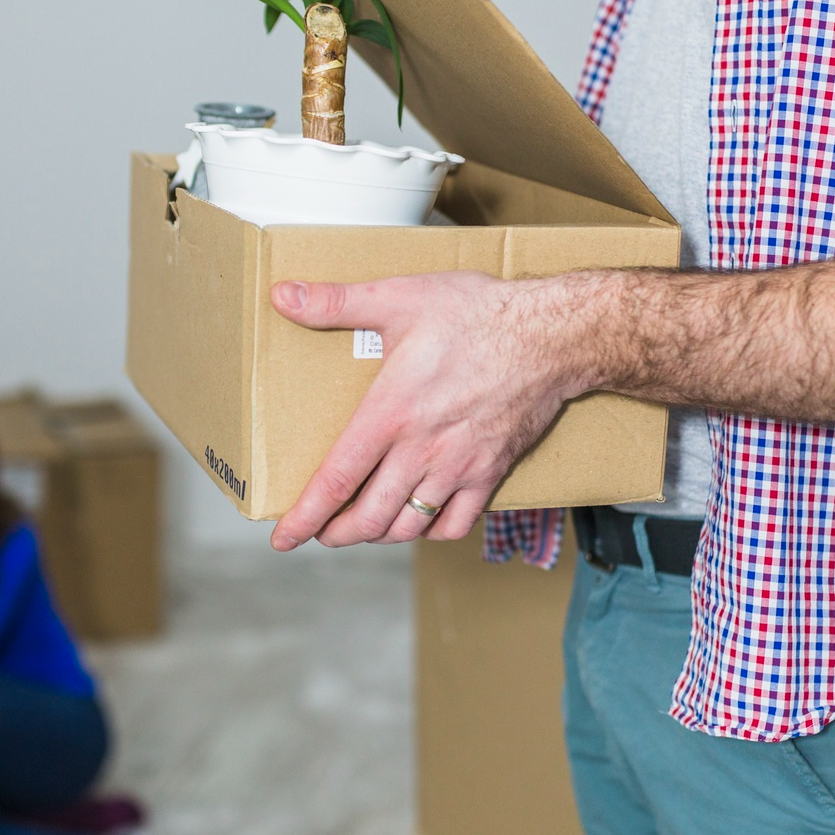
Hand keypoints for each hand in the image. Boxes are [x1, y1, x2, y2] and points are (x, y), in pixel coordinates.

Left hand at [268, 271, 587, 550]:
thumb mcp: (399, 297)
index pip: (336, 479)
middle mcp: (421, 450)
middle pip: (369, 517)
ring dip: (378, 535)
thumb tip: (283, 296)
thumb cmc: (477, 314)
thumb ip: (336, 302)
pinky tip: (418, 520)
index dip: (306, 515)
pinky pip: (455, 524)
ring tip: (362, 529)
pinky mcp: (490, 473)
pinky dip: (430, 531)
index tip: (283, 537)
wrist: (552, 336)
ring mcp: (458, 467)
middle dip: (338, 533)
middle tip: (322, 533)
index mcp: (390, 413)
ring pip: (408, 526)